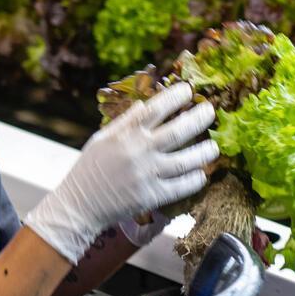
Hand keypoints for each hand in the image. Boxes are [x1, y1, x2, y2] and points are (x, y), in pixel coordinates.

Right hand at [24, 82, 216, 263]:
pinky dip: (194, 180)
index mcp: (126, 134)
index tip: (188, 90)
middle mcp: (139, 151)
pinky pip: (180, 187)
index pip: (156, 108)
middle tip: (211, 112)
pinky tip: (201, 174)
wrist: (80, 205)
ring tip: (214, 147)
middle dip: (199, 119)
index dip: (175, 97)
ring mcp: (147, 175)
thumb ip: (124, 121)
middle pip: (178, 131)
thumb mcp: (101, 139)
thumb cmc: (89, 168)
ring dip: (204, 152)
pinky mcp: (151, 197)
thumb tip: (145, 104)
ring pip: (185, 161)